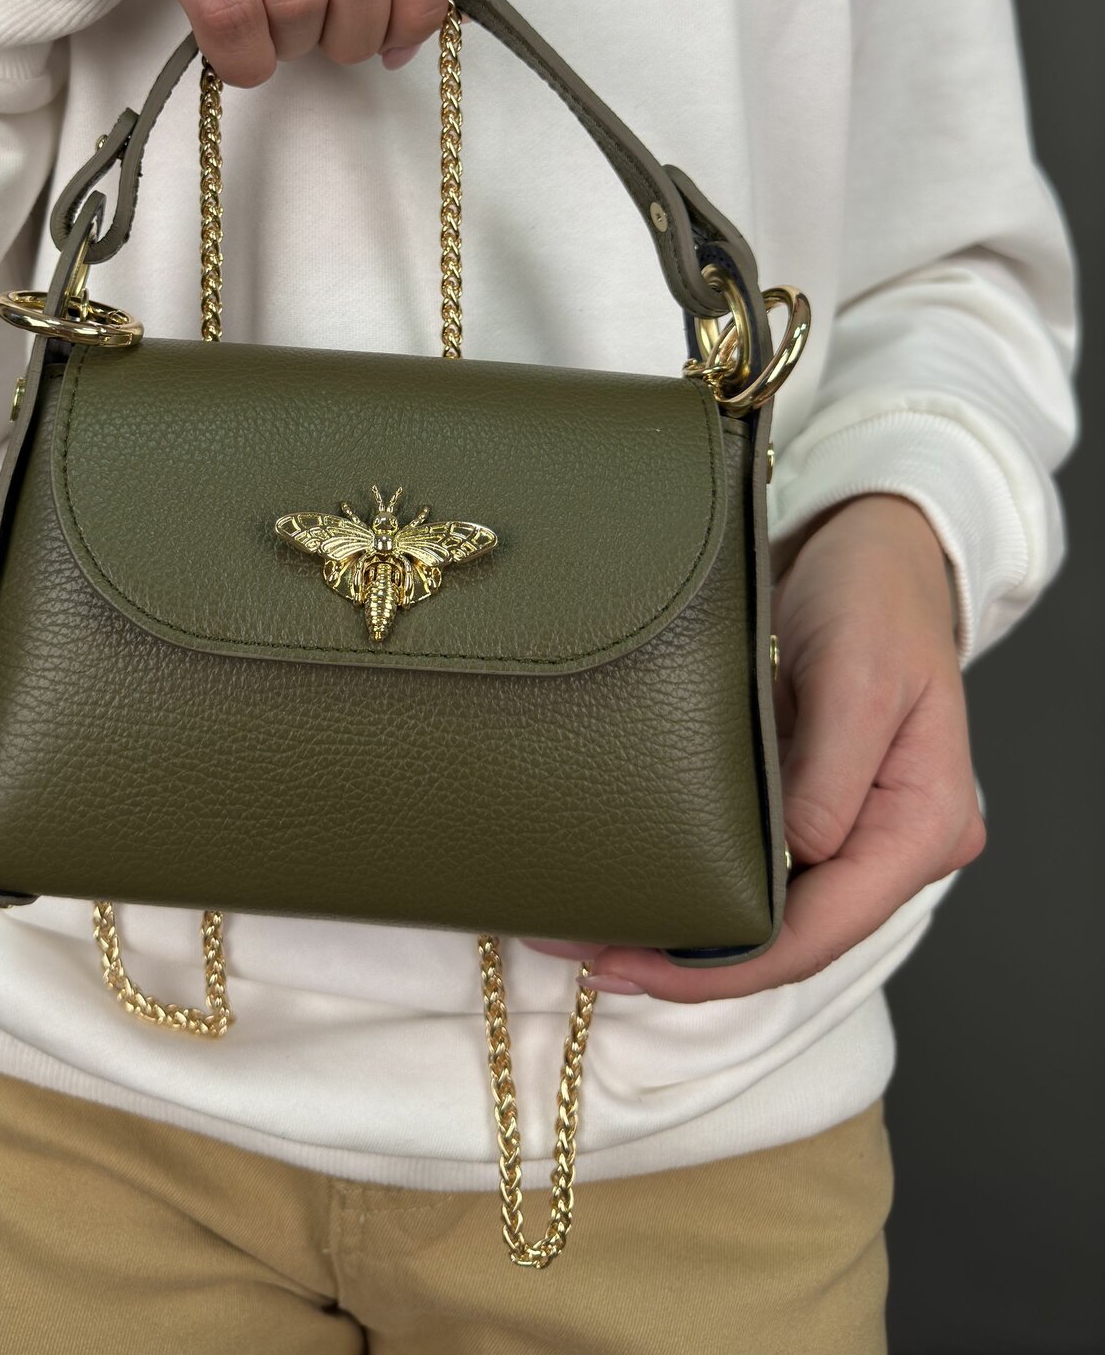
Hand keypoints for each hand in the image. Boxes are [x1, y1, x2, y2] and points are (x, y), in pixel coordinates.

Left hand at [526, 493, 986, 998]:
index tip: (635, 966)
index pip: (819, 932)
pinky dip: (696, 879)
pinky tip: (635, 878)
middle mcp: (890, 845)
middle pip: (790, 938)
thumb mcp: (858, 675)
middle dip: (689, 958)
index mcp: (922, 828)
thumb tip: (793, 858)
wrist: (874, 544)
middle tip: (587, 951)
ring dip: (682, 926)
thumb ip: (829, 777)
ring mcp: (851, 828)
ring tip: (590, 927)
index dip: (725, 965)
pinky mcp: (812, 803)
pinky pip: (755, 864)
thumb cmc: (875, 596)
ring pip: (768, 911)